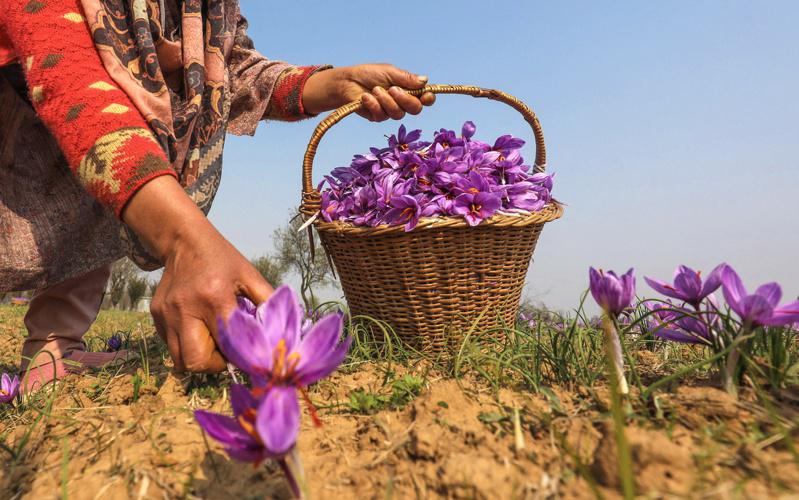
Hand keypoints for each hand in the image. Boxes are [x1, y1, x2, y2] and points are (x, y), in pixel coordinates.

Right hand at [121, 176, 271, 372]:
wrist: (184, 240)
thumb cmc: (222, 259)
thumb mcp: (249, 274)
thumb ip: (267, 301)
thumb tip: (282, 328)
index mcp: (215, 297)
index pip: (227, 343)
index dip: (239, 356)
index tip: (248, 355)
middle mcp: (186, 308)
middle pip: (196, 361)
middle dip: (215, 365)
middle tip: (226, 353)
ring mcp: (167, 314)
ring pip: (180, 360)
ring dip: (199, 359)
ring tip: (212, 343)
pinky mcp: (156, 316)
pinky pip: (170, 347)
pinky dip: (185, 347)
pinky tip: (198, 330)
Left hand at [302, 64, 435, 120]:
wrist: (347, 82)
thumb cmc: (368, 74)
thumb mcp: (389, 72)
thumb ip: (406, 78)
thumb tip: (425, 80)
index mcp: (408, 89)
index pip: (425, 98)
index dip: (428, 98)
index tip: (425, 95)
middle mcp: (401, 102)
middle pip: (415, 109)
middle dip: (405, 100)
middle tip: (393, 89)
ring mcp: (390, 111)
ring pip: (398, 114)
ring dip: (386, 101)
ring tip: (375, 90)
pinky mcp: (378, 117)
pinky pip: (382, 116)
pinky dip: (374, 105)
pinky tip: (365, 97)